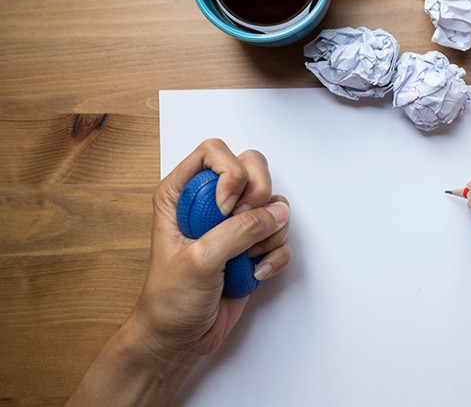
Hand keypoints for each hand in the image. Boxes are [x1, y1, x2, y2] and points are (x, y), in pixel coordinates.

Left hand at [129, 138, 291, 358]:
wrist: (180, 338)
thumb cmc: (169, 299)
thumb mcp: (199, 260)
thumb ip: (239, 231)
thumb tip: (275, 212)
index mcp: (181, 193)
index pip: (214, 152)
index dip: (229, 172)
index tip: (227, 206)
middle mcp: (210, 201)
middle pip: (252, 168)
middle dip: (258, 197)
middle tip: (245, 224)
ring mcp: (234, 222)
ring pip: (273, 202)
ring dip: (268, 232)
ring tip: (244, 257)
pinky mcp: (252, 244)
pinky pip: (281, 234)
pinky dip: (274, 254)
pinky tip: (254, 272)